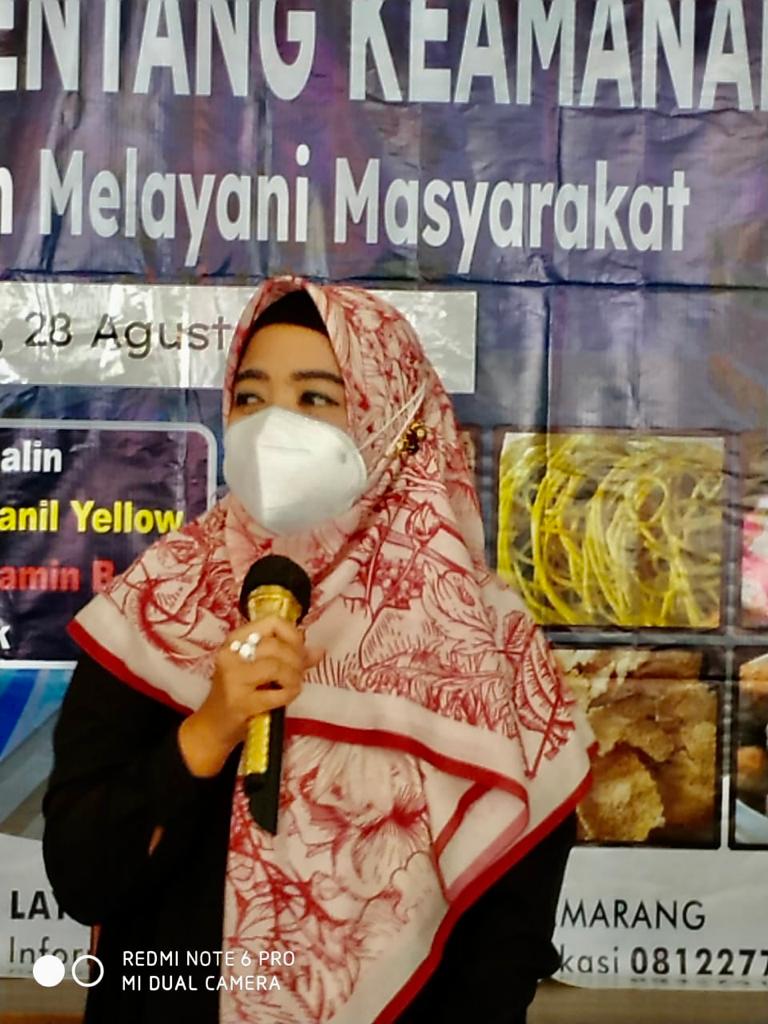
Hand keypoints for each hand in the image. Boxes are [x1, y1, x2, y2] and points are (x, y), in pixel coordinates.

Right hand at [178, 615, 323, 776]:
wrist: (214, 726)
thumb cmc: (240, 693)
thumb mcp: (260, 669)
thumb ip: (289, 657)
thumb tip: (319, 651)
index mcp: (236, 640)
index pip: (272, 622)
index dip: (293, 635)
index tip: (299, 651)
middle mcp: (231, 654)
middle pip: (276, 645)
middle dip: (296, 660)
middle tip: (299, 673)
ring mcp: (234, 678)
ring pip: (277, 666)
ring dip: (294, 677)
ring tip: (293, 685)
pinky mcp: (240, 702)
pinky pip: (277, 693)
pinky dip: (289, 694)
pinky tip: (287, 696)